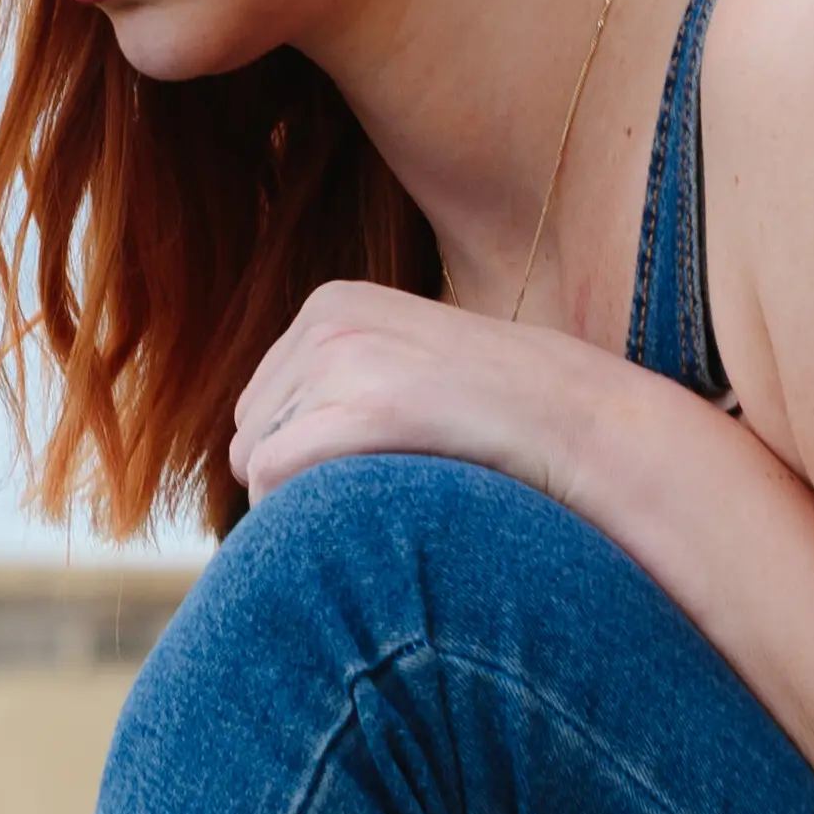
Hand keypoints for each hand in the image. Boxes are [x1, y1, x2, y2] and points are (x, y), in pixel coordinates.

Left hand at [229, 280, 643, 508]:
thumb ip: (333, 386)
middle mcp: (325, 320)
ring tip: (376, 491)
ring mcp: (343, 357)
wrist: (567, 415)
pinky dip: (300, 508)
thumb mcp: (401, 365)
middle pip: (247, 429)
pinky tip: (360, 510)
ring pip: (254, 457)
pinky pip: (273, 475)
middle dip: (292, 472)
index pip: (258, 401)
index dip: (296, 450)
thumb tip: (246, 456)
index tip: (358, 469)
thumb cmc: (487, 410)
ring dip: (302, 495)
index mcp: (331, 303)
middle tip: (368, 487)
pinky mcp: (364, 406)